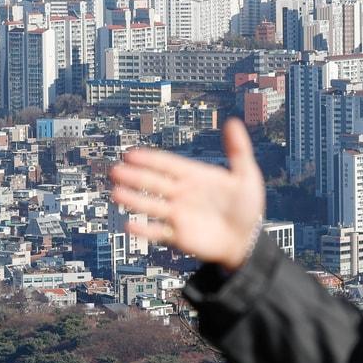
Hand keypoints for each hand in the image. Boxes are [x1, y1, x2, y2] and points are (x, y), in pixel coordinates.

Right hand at [108, 118, 264, 268]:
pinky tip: (129, 226)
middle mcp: (181, 193)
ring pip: (151, 206)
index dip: (149, 159)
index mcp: (194, 176)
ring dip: (134, 200)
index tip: (130, 154)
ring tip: (116, 194)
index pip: (167, 164)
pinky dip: (145, 230)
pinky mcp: (179, 236)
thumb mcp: (247, 175)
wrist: (247, 241)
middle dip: (134, 177)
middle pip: (153, 183)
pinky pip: (158, 233)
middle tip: (116, 171)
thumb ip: (238, 150)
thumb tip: (233, 122)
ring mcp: (178, 215)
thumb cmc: (247, 207)